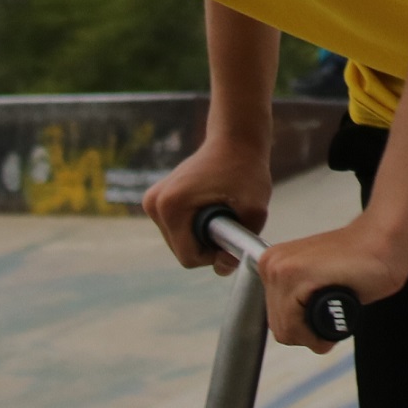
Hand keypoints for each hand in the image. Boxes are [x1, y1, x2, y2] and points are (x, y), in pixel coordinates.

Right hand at [141, 138, 273, 275]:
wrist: (235, 138)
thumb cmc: (246, 170)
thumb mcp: (255, 210)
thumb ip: (239, 245)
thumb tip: (222, 269)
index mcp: (171, 207)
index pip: (189, 257)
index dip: (214, 256)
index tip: (233, 236)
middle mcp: (154, 204)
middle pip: (182, 250)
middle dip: (207, 245)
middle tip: (231, 220)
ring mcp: (152, 201)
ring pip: (179, 241)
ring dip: (202, 235)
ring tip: (222, 209)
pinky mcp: (156, 199)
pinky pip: (177, 228)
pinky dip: (195, 225)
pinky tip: (211, 205)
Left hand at [262, 220, 407, 350]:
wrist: (387, 241)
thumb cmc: (363, 261)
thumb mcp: (317, 283)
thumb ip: (299, 299)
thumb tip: (293, 328)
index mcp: (272, 264)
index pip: (277, 320)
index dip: (304, 328)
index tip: (325, 312)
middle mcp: (270, 264)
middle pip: (280, 327)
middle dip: (310, 333)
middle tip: (337, 311)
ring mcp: (281, 268)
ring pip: (288, 330)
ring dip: (317, 332)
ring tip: (339, 306)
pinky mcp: (295, 274)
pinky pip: (297, 325)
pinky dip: (320, 331)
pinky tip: (339, 305)